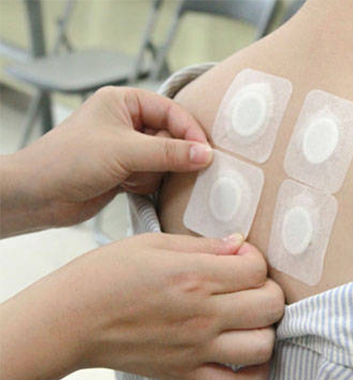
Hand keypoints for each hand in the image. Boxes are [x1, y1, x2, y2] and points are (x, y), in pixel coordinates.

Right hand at [0, 233, 284, 379]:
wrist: (70, 320)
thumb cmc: (105, 276)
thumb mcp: (154, 243)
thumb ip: (203, 245)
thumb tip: (238, 243)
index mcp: (195, 277)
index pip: (257, 268)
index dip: (255, 257)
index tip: (241, 256)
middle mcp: (203, 315)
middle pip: (271, 305)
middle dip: (269, 289)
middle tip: (251, 284)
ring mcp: (197, 348)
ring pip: (263, 345)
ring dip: (266, 329)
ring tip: (250, 316)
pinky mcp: (186, 373)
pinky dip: (253, 373)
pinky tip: (248, 355)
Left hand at [9, 86, 212, 229]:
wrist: (38, 196)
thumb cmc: (69, 160)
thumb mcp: (124, 151)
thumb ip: (169, 153)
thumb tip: (206, 154)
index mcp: (124, 102)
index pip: (171, 111)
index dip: (189, 132)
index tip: (205, 152)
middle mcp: (127, 122)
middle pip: (171, 137)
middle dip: (167, 156)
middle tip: (155, 167)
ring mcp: (127, 148)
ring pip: (164, 159)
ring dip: (152, 173)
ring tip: (129, 178)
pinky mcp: (126, 171)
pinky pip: (153, 175)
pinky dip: (146, 183)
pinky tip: (125, 187)